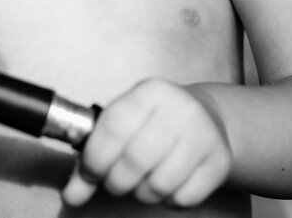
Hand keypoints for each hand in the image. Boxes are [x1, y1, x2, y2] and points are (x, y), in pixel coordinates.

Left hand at [62, 79, 232, 208]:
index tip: (91, 173)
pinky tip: (170, 182)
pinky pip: (183, 198)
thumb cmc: (156, 122)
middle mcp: (180, 109)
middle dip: (117, 182)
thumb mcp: (125, 124)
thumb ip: (94, 158)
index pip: (114, 128)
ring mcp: (203, 135)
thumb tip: (71, 194)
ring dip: (143, 193)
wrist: (209, 118)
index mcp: (151, 92)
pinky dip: (169, 200)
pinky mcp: (219, 161)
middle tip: (117, 180)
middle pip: (134, 161)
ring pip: (159, 185)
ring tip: (144, 180)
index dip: (95, 159)